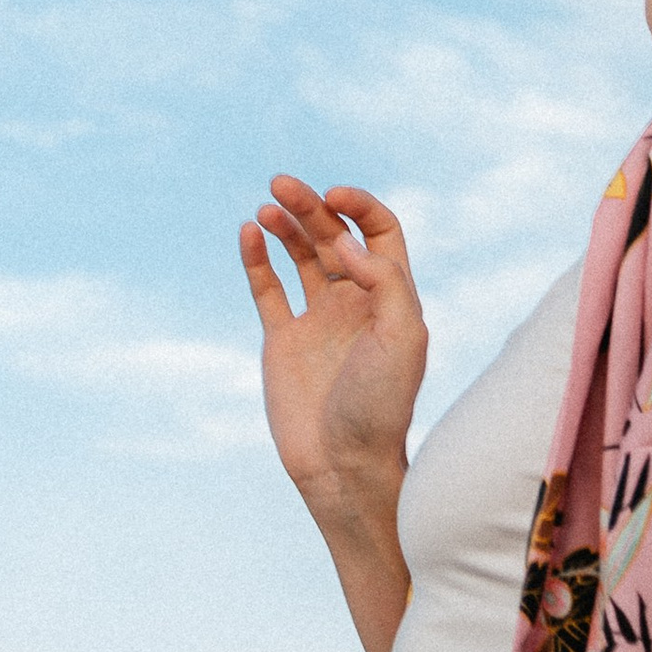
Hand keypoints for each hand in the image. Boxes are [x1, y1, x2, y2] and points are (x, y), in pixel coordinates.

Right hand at [239, 178, 429, 519]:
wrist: (344, 466)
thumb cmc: (382, 406)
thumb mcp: (402, 340)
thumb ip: (384, 282)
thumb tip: (346, 240)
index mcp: (391, 298)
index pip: (379, 232)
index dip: (359, 206)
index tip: (333, 197)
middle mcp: (354, 302)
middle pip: (334, 236)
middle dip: (310, 207)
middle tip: (282, 185)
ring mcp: (317, 320)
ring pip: (300, 256)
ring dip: (285, 226)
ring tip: (267, 208)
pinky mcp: (283, 340)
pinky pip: (267, 289)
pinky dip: (257, 259)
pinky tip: (249, 233)